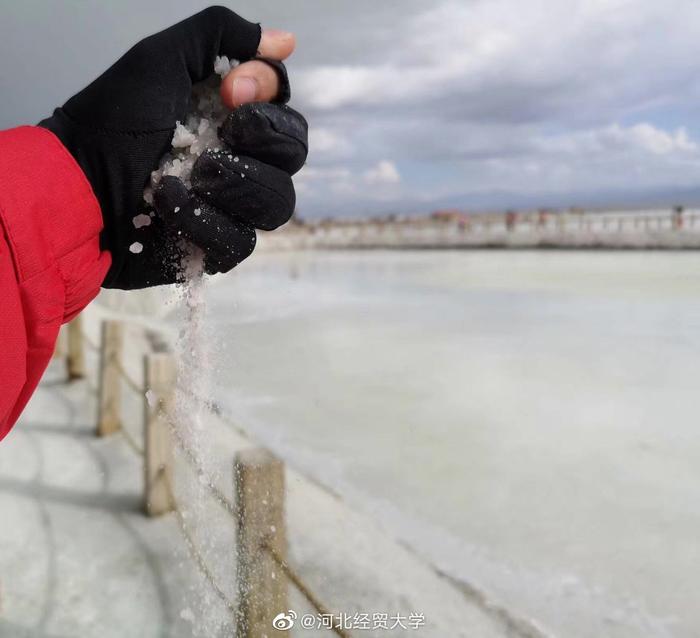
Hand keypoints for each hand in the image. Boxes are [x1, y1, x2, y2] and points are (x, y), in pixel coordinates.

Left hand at [39, 6, 306, 288]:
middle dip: (259, 141)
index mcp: (235, 118)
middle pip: (294, 155)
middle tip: (213, 138)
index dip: (268, 100)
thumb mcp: (161, 58)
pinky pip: (242, 242)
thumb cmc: (112, 121)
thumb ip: (222, 36)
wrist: (74, 185)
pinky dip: (202, 222)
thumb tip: (286, 42)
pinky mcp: (218, 249)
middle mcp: (243, 161)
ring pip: (278, 203)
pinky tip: (166, 204)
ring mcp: (234, 209)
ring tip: (184, 176)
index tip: (231, 91)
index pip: (287, 109)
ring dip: (232, 184)